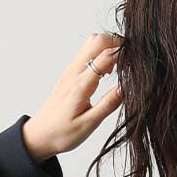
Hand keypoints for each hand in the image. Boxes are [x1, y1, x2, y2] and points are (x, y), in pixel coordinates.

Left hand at [22, 33, 122, 162]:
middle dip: (117, 43)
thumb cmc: (62, 134)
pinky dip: (100, 54)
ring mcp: (71, 71)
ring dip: (108, 47)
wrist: (39, 135)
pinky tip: (107, 71)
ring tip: (119, 66)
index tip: (137, 60)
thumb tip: (125, 89)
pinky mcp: (70, 73)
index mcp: (80, 85)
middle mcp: (74, 73)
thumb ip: (107, 105)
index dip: (124, 54)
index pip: (105, 57)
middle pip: (97, 40)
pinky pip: (87, 54)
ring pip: (91, 43)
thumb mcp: (88, 125)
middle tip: (130, 58)